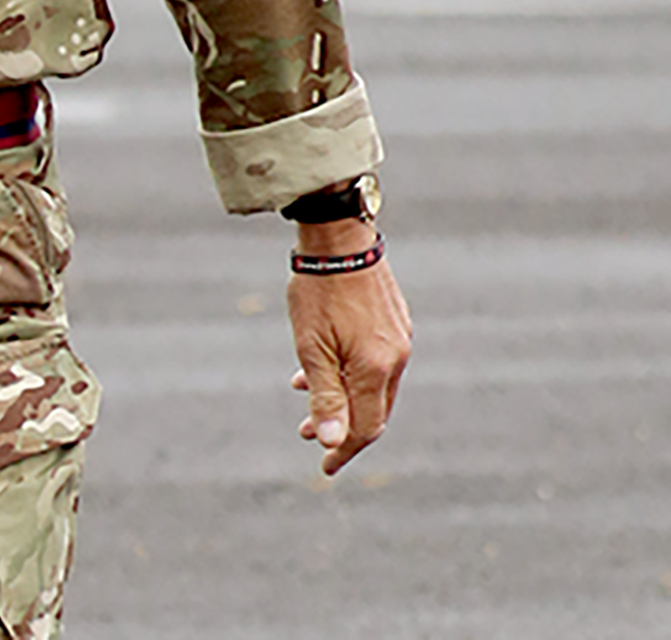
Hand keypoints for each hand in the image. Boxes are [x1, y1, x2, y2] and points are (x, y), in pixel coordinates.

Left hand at [285, 223, 412, 475]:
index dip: (344, 450)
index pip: (366, 427)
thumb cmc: (318, 292)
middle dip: (342, 427)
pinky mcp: (394, 323)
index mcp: (377, 369)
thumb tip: (332, 441)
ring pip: (373, 385)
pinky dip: (349, 374)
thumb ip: (323, 395)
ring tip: (306, 403)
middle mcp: (396, 359)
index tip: (325, 467)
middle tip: (309, 436)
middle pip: (373, 410)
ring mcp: (399, 340)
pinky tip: (319, 368)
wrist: (339, 238)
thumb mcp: (311, 347)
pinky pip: (375, 362)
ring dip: (342, 398)